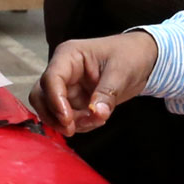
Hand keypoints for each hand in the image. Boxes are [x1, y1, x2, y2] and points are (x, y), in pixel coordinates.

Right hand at [30, 30, 156, 135]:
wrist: (142, 59)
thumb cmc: (130, 55)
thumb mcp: (122, 71)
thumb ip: (107, 93)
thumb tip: (97, 113)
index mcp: (69, 55)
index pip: (51, 79)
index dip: (55, 101)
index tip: (67, 119)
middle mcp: (62, 71)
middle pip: (41, 96)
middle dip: (55, 115)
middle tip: (73, 128)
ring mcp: (67, 87)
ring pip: (50, 110)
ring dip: (68, 122)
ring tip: (95, 120)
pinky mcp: (73, 100)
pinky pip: (66, 117)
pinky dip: (78, 124)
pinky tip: (96, 119)